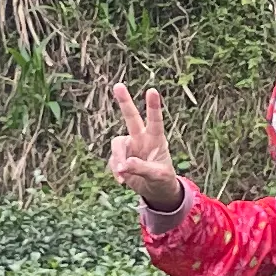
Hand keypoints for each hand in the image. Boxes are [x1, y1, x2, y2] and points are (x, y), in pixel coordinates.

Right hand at [107, 83, 186, 213]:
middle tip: (118, 85)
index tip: (152, 90)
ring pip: (117, 144)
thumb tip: (123, 165)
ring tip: (123, 174)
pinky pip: (113, 161)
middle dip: (124, 102)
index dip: (153, 106)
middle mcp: (141, 138)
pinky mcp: (119, 157)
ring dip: (118, 158)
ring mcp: (129, 146)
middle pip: (131, 117)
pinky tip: (123, 180)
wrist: (155, 190)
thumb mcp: (157, 175)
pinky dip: (116, 171)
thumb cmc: (162, 179)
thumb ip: (142, 168)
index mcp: (156, 139)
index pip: (155, 121)